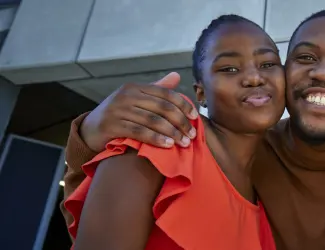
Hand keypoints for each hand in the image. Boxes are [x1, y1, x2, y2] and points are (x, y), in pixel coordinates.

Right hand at [80, 72, 198, 150]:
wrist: (90, 129)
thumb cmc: (120, 114)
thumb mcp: (136, 99)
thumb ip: (157, 89)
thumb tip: (177, 76)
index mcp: (135, 87)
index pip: (166, 94)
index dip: (183, 105)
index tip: (195, 117)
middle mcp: (126, 95)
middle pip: (162, 108)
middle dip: (180, 122)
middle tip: (193, 135)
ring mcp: (117, 109)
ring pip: (153, 121)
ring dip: (172, 133)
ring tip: (184, 142)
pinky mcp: (111, 125)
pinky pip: (139, 132)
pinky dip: (156, 139)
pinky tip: (168, 145)